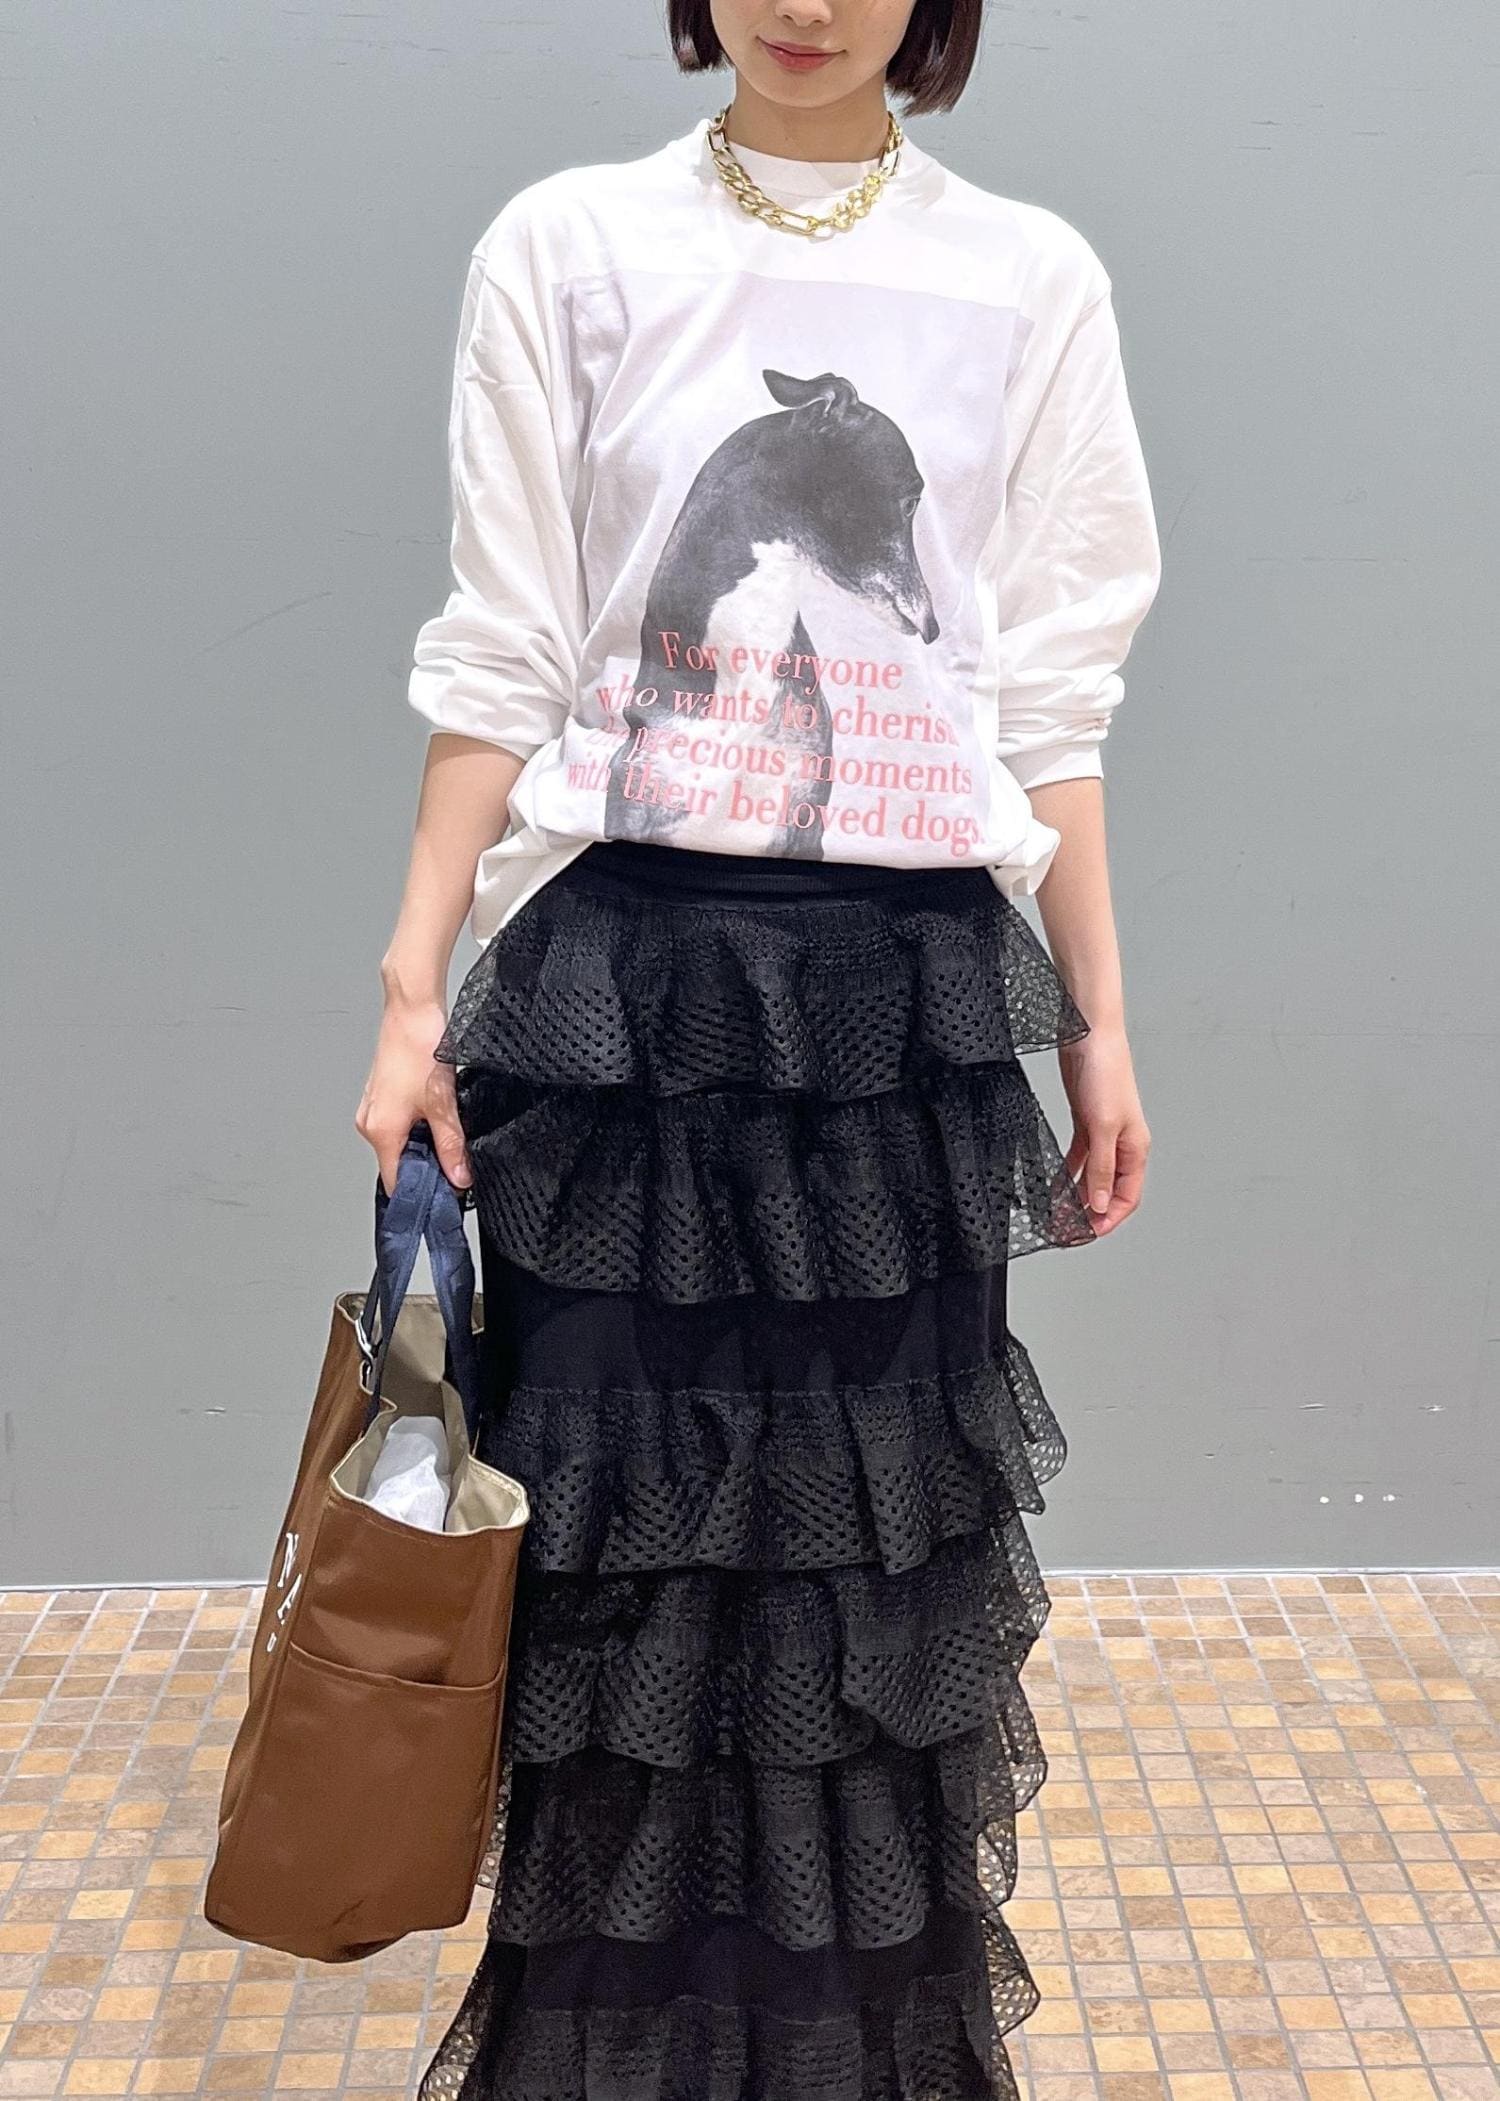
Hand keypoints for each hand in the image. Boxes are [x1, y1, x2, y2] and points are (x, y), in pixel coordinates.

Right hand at [354, 996, 472, 1199]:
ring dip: (424, 1146)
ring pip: (400, 1143)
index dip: (420, 1195)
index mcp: (380, 1130)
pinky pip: (399, 1125)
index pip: (394, 1182)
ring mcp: (374, 1108)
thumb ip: (451, 1146)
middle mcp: (371, 1122)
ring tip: (449, 1133)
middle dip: (426, 1169)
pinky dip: (419, 1129)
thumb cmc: (420, 1046)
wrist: (412, 1009)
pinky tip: (438, 1116)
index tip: (443, 1199)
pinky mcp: (382, 1095)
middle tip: (455, 1167)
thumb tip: (459, 1177)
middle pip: (398, 1163)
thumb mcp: (444, 1104)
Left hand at [1057, 1022, 1148, 1235]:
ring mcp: (1103, 1133)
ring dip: (1076, 1197)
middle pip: (1109, 1191)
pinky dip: (1066, 1174)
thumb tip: (1100, 1204)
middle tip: (1066, 1231)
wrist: (1087, 1034)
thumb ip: (1101, 1169)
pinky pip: (1078, 1159)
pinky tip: (1053, 1186)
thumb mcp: (1102, 1127)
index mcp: (1135, 1147)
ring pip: (1092, 1177)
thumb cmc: (1104, 1071)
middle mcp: (1121, 1144)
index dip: (1108, 1220)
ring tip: (1057, 1215)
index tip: (1085, 1235)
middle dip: (1090, 1214)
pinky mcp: (1085, 1122)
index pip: (1127, 1197)